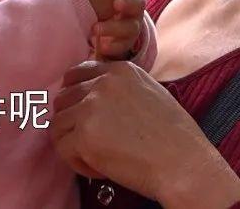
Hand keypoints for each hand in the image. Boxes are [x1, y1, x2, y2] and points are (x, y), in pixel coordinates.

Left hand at [50, 61, 239, 207]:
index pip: (76, 74)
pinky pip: (62, 149)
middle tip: (89, 141)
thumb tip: (89, 99)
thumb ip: (119, 90)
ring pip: (57, 124)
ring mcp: (91, 107)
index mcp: (120, 71)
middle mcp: (103, 83)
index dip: (72, 95)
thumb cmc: (173, 135)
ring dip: (72, 143)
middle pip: (62, 98)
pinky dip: (77, 163)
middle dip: (70, 121)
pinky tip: (100, 168)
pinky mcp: (84, 134)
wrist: (182, 161)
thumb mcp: (148, 93)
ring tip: (98, 157)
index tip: (78, 113)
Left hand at [93, 0, 146, 59]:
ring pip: (132, 27)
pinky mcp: (115, 43)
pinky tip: (97, 43)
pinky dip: (112, 45)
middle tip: (116, 5)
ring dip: (117, 28)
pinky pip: (122, 47)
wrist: (56, 11)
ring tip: (95, 29)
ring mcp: (120, 25)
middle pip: (139, 5)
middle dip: (130, 4)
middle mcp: (123, 5)